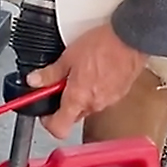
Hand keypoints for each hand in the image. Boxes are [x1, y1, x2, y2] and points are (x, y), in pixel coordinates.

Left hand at [27, 23, 150, 140]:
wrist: (131, 39)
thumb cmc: (103, 45)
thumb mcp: (69, 56)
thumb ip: (50, 73)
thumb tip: (34, 81)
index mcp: (78, 98)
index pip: (58, 128)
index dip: (48, 121)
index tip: (44, 109)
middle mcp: (94, 105)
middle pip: (73, 115)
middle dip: (65, 102)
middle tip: (62, 82)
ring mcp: (109, 101)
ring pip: (88, 105)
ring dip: (82, 93)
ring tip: (82, 71)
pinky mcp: (120, 94)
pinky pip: (102, 97)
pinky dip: (97, 88)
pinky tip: (98, 70)